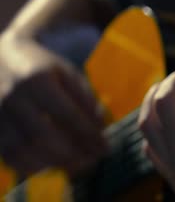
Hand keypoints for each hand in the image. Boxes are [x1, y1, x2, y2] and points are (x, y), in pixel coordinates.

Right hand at [0, 36, 106, 175]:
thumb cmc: (40, 67)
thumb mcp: (66, 72)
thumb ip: (84, 98)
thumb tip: (100, 127)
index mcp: (37, 79)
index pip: (67, 114)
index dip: (88, 134)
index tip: (105, 147)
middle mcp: (13, 97)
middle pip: (43, 135)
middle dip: (72, 154)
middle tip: (93, 161)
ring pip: (23, 150)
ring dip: (53, 163)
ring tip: (77, 166)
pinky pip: (8, 155)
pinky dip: (31, 166)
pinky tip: (51, 166)